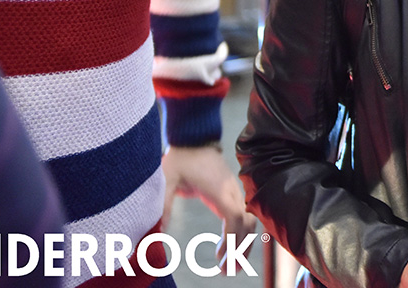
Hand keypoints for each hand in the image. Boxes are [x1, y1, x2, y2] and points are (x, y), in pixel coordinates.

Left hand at [161, 145, 256, 268]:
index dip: (232, 241)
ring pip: (250, 220)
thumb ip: (164, 204)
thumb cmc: (181, 158)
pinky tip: (233, 245)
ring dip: (244, 242)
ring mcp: (235, 190)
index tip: (222, 259)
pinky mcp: (233, 191)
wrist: (195, 137)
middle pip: (247, 224)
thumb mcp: (166, 180)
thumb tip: (157, 232)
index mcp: (219, 191)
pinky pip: (245, 214)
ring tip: (233, 263)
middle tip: (229, 271)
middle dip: (241, 249)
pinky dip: (242, 232)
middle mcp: (233, 191)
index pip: (234, 219)